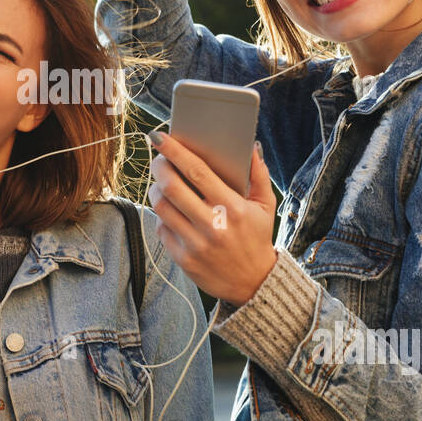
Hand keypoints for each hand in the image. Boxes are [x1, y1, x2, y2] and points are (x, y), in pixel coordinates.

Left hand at [146, 129, 276, 305]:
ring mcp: (195, 244)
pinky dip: (161, 215)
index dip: (175, 151)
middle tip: (159, 158)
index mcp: (233, 208)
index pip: (197, 171)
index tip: (160, 136)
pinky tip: (169, 210)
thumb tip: (250, 146)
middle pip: (172, 186)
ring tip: (162, 183)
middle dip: (160, 166)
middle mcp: (212, 225)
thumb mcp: (265, 206)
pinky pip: (161, 228)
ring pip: (161, 207)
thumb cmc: (258, 238)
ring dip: (155, 189)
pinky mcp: (183, 259)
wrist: (254, 284)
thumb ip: (258, 174)